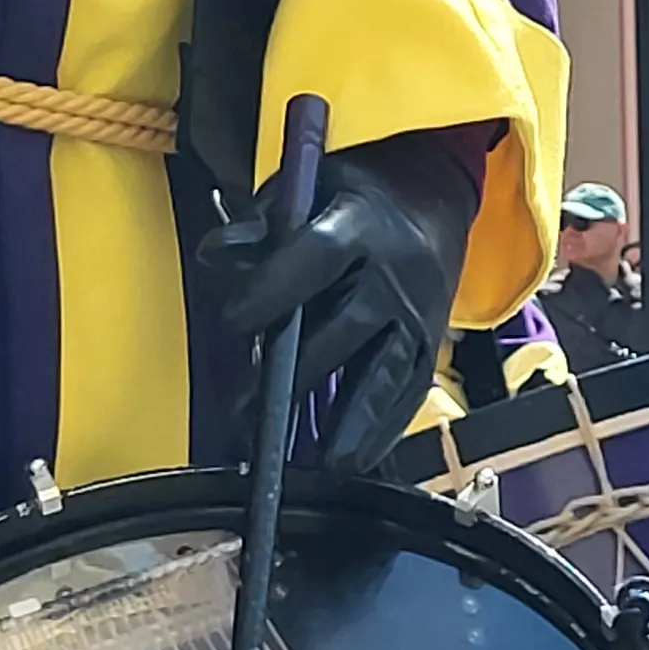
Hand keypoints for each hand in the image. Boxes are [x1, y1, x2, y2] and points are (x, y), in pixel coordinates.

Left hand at [207, 127, 479, 476]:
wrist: (434, 194)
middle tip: (251, 414)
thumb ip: (260, 223)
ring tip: (322, 463)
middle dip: (299, 373)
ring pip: (388, 368)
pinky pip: (410, 390)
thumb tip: (214, 255)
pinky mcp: (431, 341)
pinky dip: (384, 427)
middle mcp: (397, 270)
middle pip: (350, 325)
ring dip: (353, 419)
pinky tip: (354, 458)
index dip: (275, 289)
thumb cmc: (357, 194)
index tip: (234, 322)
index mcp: (362, 222)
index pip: (317, 256)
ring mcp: (420, 310)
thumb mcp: (307, 186)